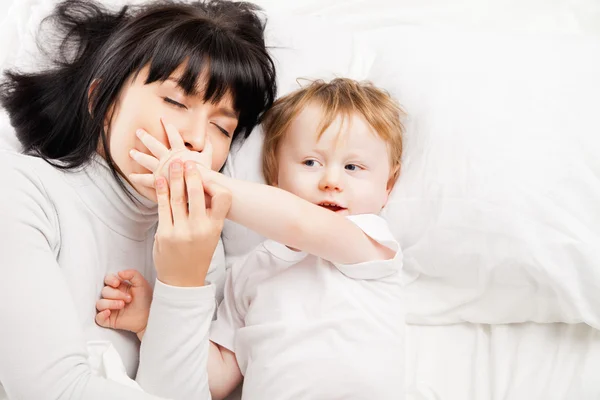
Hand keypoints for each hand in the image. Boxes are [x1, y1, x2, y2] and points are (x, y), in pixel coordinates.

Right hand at [95, 270, 152, 339]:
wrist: (148, 316)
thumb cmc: (145, 300)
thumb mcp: (142, 284)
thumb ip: (132, 274)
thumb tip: (119, 272)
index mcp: (119, 287)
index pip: (107, 279)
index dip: (110, 280)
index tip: (117, 283)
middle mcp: (113, 296)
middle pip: (104, 291)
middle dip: (116, 294)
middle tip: (129, 299)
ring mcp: (110, 308)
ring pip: (100, 304)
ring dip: (110, 303)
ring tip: (122, 305)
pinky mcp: (109, 319)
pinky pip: (98, 318)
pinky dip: (101, 315)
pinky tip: (109, 313)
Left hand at [128, 118, 212, 188]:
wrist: (199, 186)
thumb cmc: (204, 173)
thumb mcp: (208, 157)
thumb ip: (207, 146)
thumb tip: (208, 136)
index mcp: (179, 151)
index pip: (173, 135)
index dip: (168, 126)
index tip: (162, 118)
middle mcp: (168, 158)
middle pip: (154, 145)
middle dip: (145, 137)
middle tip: (138, 131)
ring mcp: (162, 169)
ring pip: (146, 160)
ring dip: (138, 155)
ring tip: (131, 152)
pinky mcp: (159, 180)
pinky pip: (146, 179)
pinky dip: (138, 178)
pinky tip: (131, 176)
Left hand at [151, 158, 230, 286]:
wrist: (182, 280)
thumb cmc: (198, 254)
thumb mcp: (211, 235)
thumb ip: (209, 214)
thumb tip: (202, 187)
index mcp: (215, 228)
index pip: (223, 199)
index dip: (216, 185)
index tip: (207, 176)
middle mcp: (199, 229)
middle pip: (197, 194)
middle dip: (191, 175)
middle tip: (187, 161)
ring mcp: (181, 232)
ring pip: (178, 198)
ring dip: (175, 178)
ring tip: (174, 164)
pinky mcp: (164, 234)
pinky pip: (163, 207)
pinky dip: (162, 191)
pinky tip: (161, 180)